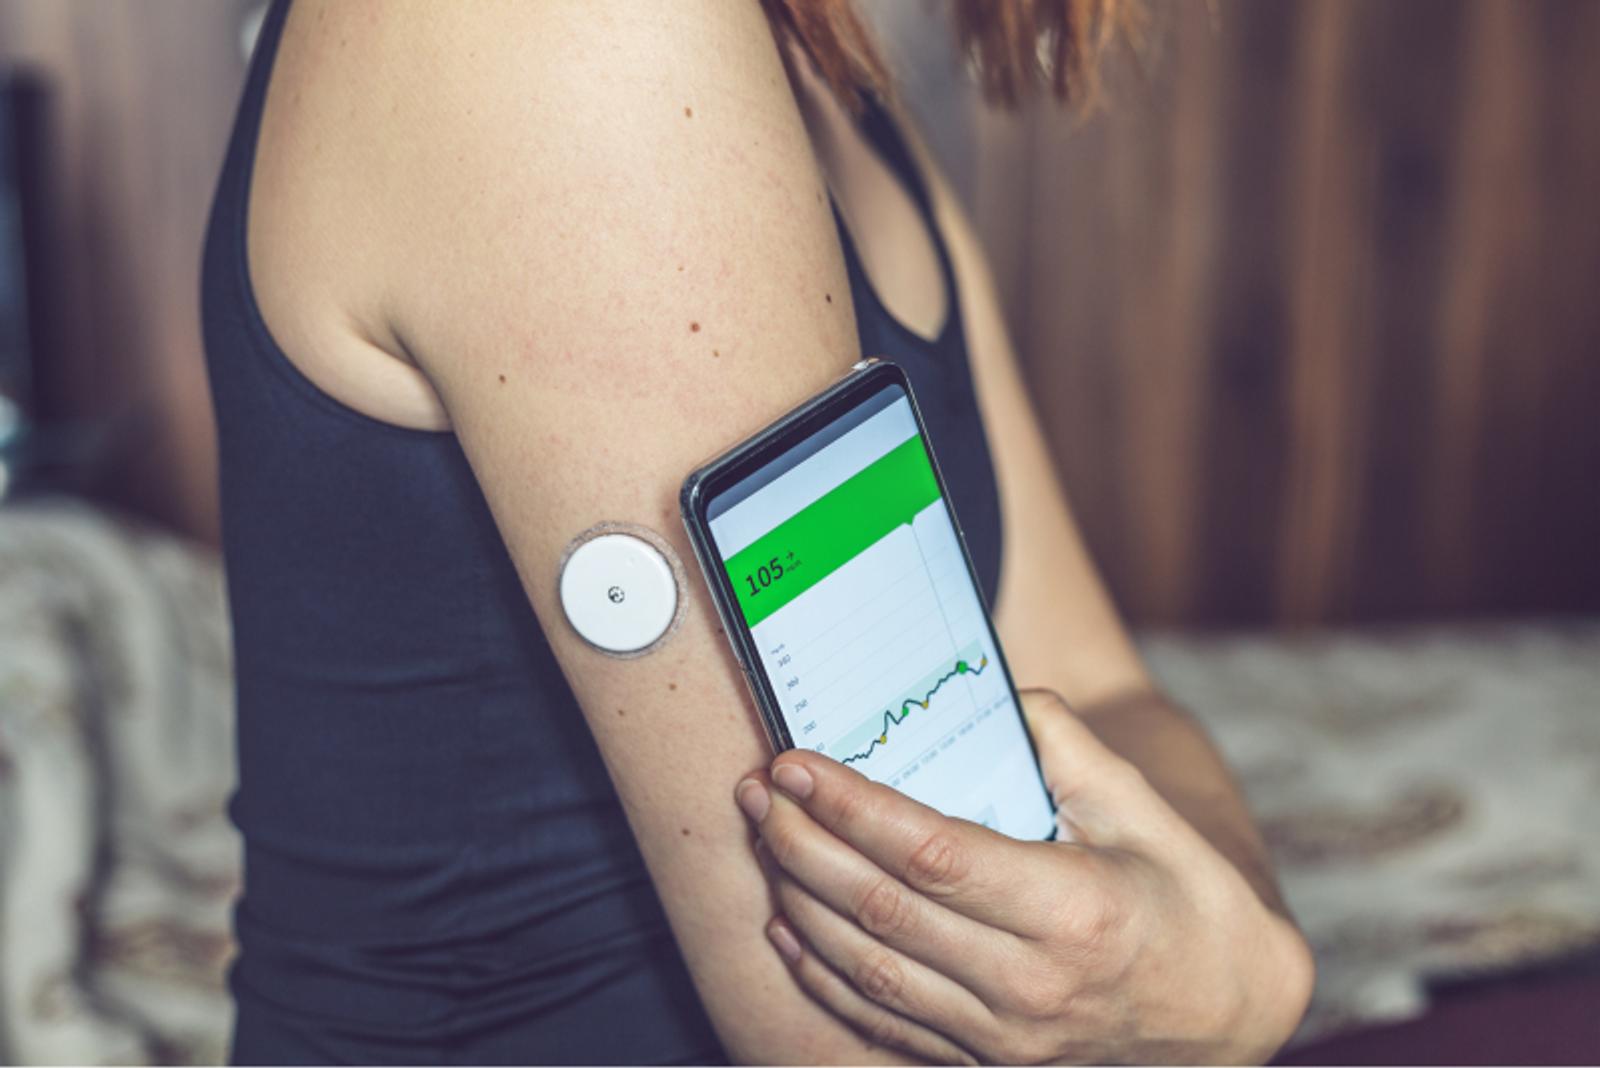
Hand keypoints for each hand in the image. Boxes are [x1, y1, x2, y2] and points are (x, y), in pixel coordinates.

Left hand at [734, 690, 1312, 1064]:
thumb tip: (998, 696)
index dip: (851, 807)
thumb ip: (1068, 747)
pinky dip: (822, 972)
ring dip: (799, 897)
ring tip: (764, 838)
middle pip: (881, 909)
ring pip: (866, 967)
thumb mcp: (1146, 811)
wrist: (1226, 1017)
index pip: (930, 853)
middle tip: (759, 790)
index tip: (798, 763)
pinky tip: (788, 923)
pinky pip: (881, 1020)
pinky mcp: (985, 1060)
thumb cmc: (1187, 900)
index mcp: (1071, 910)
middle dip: (803, 842)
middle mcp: (1029, 983)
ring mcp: (1003, 1035)